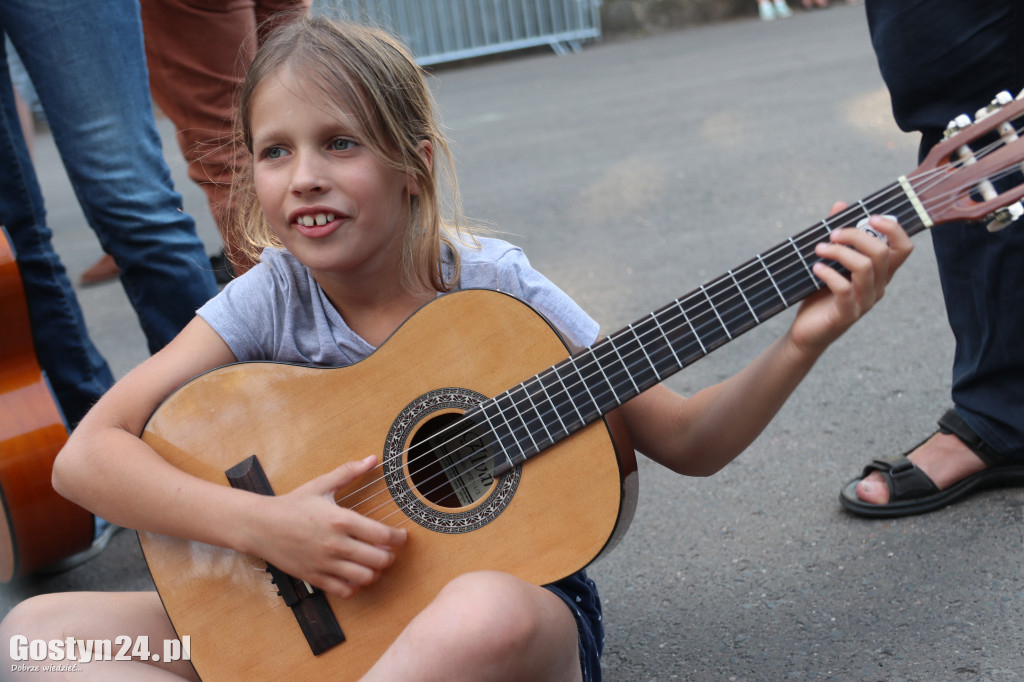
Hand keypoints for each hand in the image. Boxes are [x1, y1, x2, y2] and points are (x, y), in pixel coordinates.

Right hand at [245, 455, 407, 597]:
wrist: (260, 526)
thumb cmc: (292, 504)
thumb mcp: (321, 484)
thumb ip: (349, 472)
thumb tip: (372, 459)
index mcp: (341, 520)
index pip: (382, 535)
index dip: (399, 538)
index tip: (401, 536)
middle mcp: (336, 544)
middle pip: (379, 559)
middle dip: (390, 556)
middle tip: (388, 550)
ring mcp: (326, 563)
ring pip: (366, 578)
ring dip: (375, 572)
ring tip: (372, 562)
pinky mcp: (315, 577)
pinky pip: (345, 591)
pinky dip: (355, 586)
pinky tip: (353, 574)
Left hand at [787, 202, 912, 353]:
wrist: (807, 332)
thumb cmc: (820, 296)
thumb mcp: (830, 262)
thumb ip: (837, 236)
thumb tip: (840, 205)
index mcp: (879, 273)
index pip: (903, 248)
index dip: (893, 229)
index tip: (870, 217)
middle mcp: (877, 287)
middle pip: (881, 252)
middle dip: (855, 236)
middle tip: (832, 234)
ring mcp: (864, 302)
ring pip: (864, 268)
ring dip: (839, 252)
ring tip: (819, 249)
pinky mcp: (846, 314)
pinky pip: (844, 289)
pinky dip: (828, 273)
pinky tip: (815, 268)